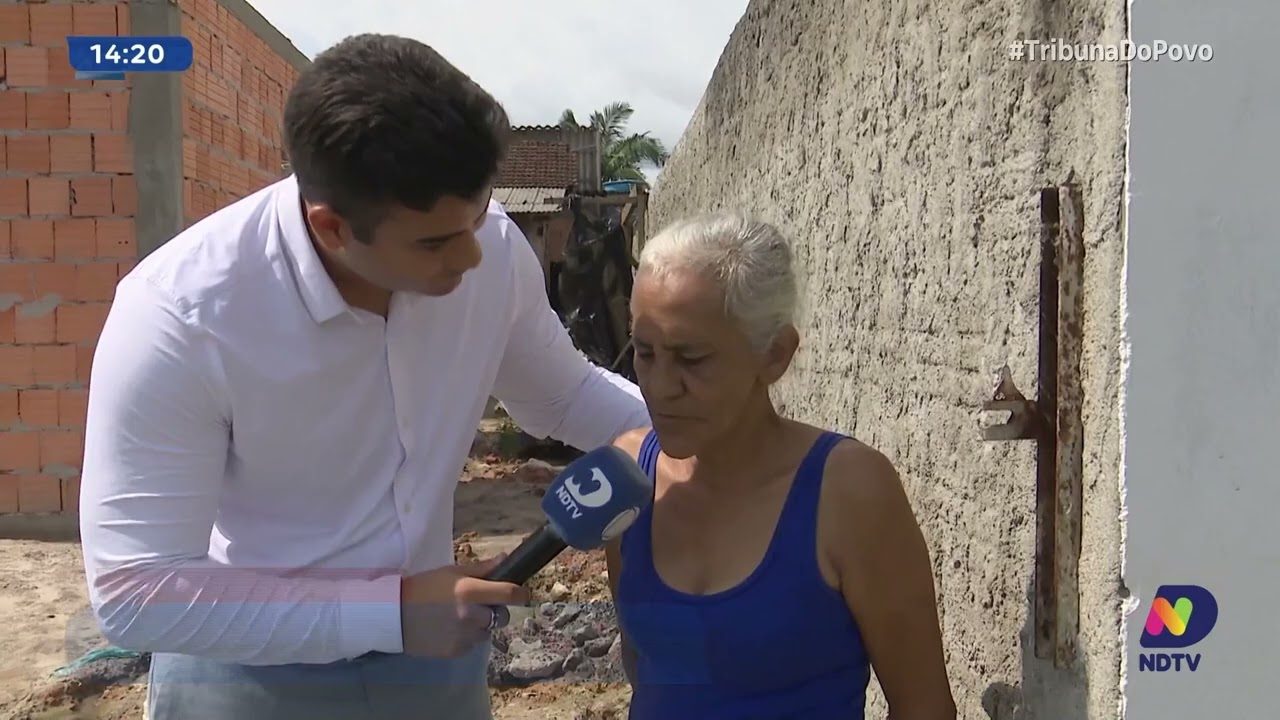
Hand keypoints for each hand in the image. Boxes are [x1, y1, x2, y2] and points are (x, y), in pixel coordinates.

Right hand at [399, 554, 529, 657]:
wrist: (393, 615)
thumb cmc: (423, 588)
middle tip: (477, 605)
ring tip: (457, 618)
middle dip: (495, 610)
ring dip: (479, 626)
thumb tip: (505, 559)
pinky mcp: (456, 651)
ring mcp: (464, 636)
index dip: (521, 593)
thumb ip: (481, 569)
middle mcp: (471, 615)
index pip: (509, 594)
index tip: (522, 593)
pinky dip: (466, 638)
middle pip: (502, 616)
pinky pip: (472, 645)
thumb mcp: (451, 572)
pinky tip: (448, 629)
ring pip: (487, 632)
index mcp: (470, 591)